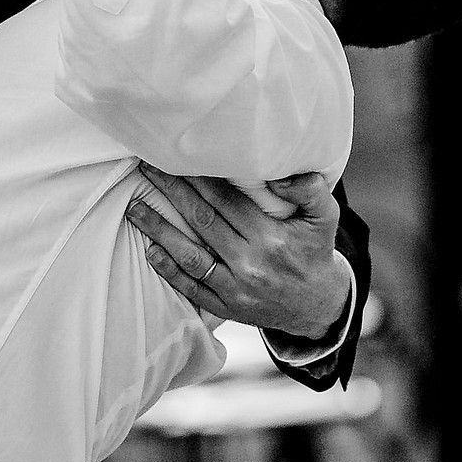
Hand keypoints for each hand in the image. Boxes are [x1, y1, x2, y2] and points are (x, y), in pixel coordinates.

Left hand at [125, 167, 351, 340]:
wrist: (318, 305)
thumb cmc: (316, 250)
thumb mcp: (326, 217)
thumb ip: (311, 190)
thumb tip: (278, 174)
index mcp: (272, 237)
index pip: (226, 199)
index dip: (199, 176)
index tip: (177, 155)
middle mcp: (250, 262)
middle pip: (203, 220)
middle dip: (172, 191)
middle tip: (146, 167)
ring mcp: (235, 287)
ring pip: (189, 254)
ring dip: (159, 229)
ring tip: (135, 206)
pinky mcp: (226, 306)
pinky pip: (191, 286)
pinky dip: (167, 269)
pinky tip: (150, 249)